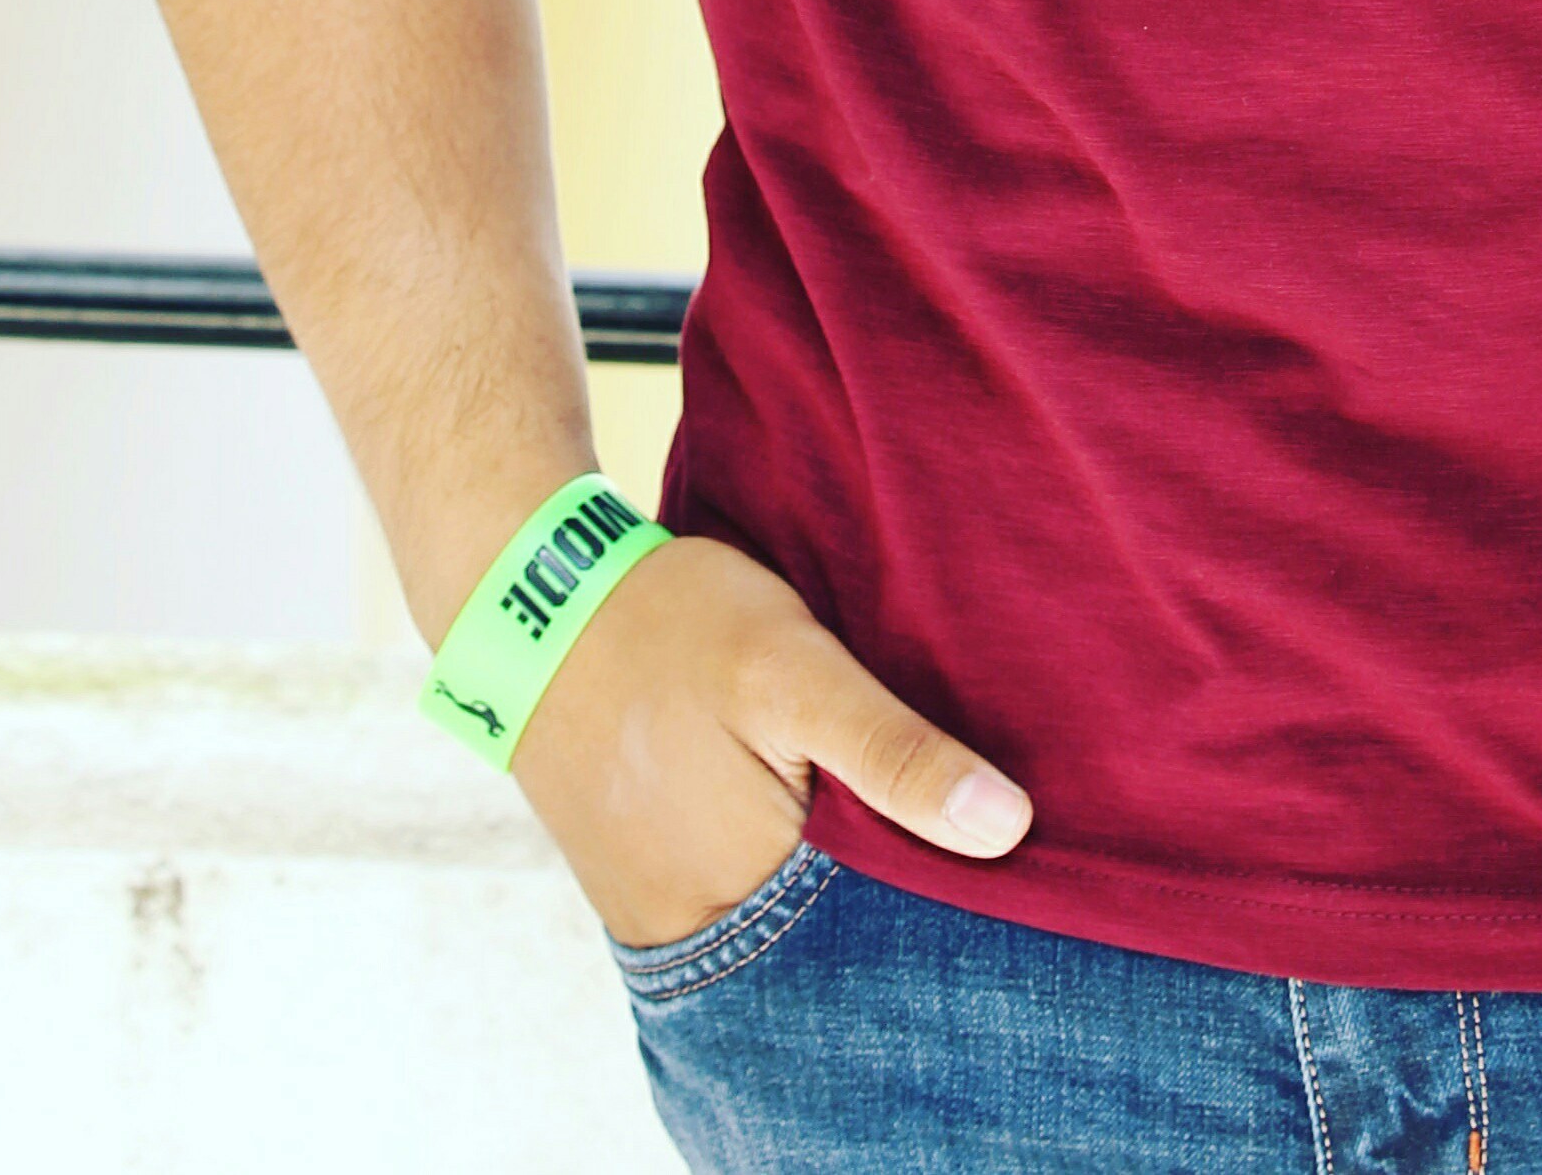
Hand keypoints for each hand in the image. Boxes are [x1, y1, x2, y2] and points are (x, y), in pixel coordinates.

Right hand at [509, 530, 1032, 949]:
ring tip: (866, 796)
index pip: (889, 927)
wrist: (534, 607)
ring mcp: (670, 920)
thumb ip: (895, 751)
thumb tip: (1008, 828)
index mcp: (755, 893)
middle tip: (938, 806)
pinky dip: (783, 863)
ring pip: (792, 919)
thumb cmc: (672, 628)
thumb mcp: (793, 668)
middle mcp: (707, 933)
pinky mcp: (648, 891)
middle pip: (839, 934)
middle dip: (893, 880)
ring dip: (837, 872)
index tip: (998, 833)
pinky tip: (806, 805)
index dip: (948, 882)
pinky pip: (742, 900)